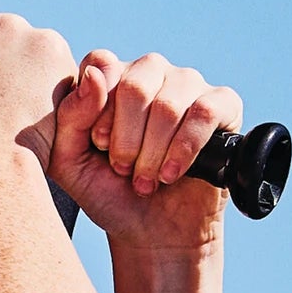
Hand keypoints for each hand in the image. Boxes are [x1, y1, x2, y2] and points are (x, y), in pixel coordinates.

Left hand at [50, 51, 239, 250]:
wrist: (150, 229)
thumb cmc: (105, 190)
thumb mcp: (68, 161)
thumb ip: (70, 116)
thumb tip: (94, 73)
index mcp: (109, 76)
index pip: (101, 63)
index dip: (98, 109)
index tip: (98, 144)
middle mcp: (149, 72)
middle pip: (135, 84)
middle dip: (126, 139)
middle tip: (122, 168)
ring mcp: (187, 84)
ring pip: (169, 103)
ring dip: (153, 151)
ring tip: (145, 179)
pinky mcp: (223, 105)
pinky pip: (206, 112)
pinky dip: (185, 149)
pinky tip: (171, 173)